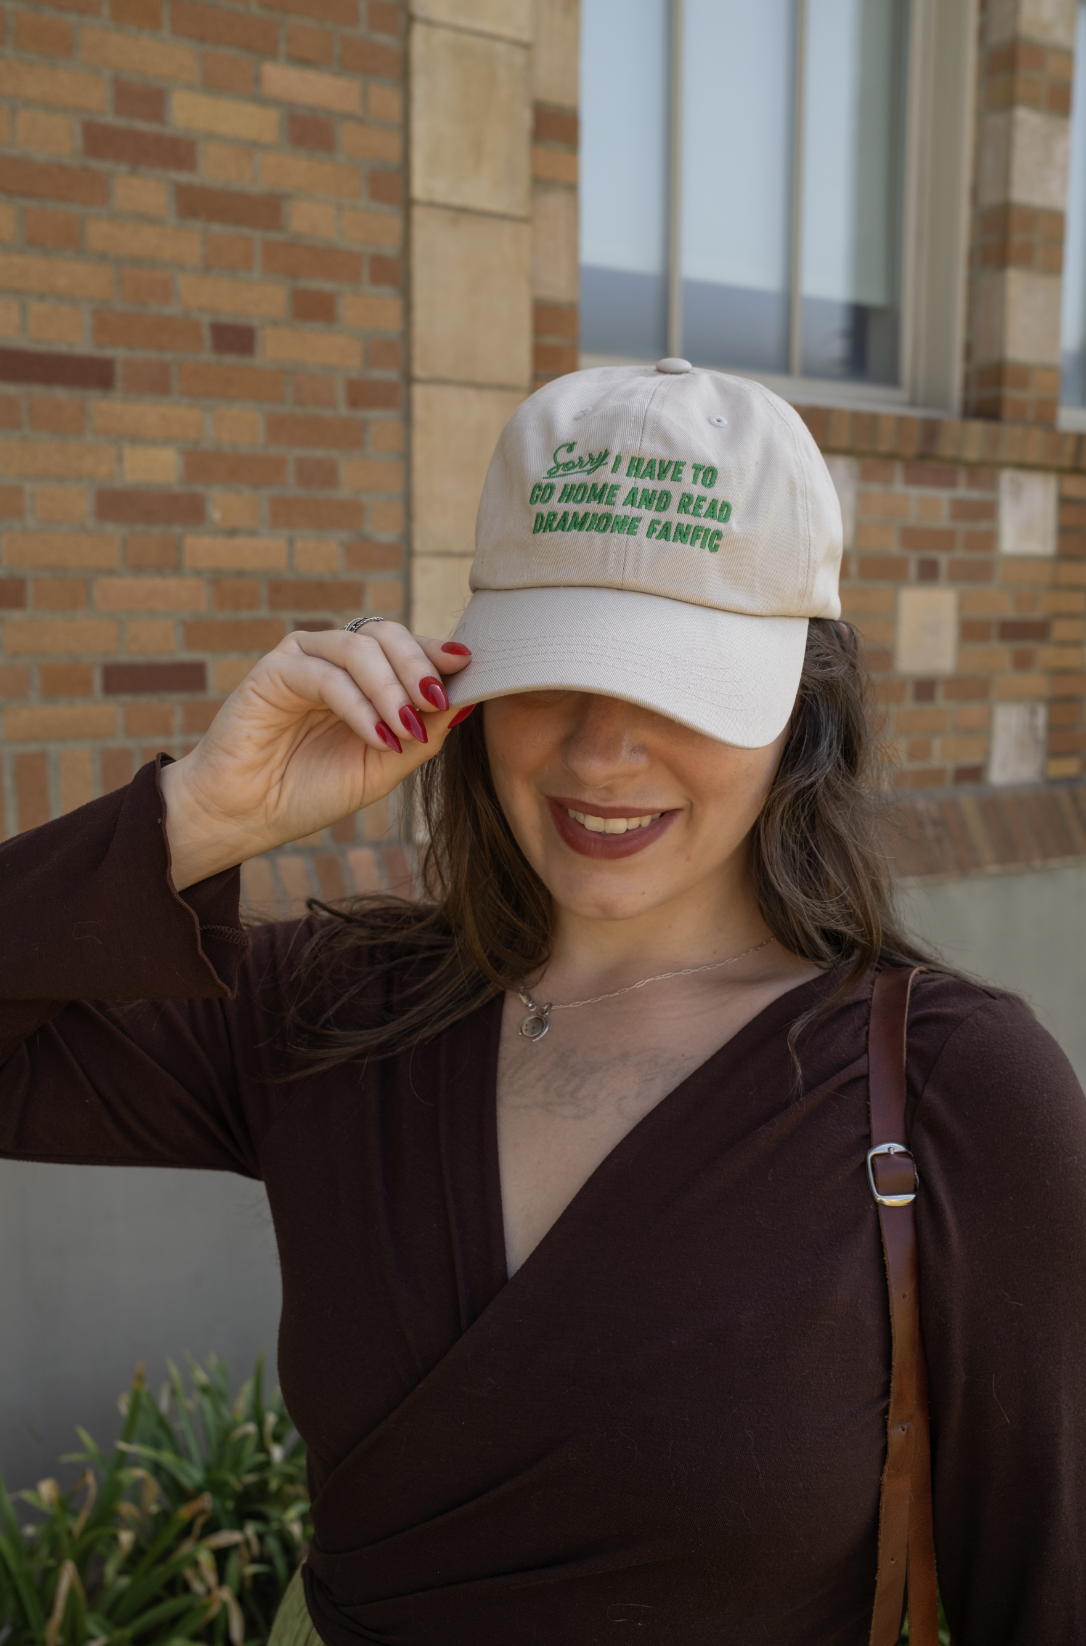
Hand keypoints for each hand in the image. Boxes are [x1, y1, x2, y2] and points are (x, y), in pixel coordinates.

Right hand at [159, 624, 472, 888]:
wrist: (248, 817)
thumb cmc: (312, 791)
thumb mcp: (384, 766)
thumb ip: (423, 733)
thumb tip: (468, 700)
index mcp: (364, 676)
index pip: (407, 648)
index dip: (437, 652)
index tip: (469, 664)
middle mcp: (335, 660)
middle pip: (387, 635)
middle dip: (418, 664)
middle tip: (437, 698)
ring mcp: (304, 660)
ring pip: (359, 648)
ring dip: (391, 687)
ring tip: (406, 726)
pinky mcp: (275, 671)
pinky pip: (326, 675)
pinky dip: (358, 705)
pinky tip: (376, 735)